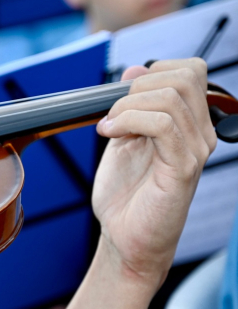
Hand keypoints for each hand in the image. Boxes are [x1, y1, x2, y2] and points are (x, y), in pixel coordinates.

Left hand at [93, 58, 214, 286]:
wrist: (124, 239)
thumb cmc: (125, 196)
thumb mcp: (123, 139)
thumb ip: (131, 106)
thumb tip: (135, 69)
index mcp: (189, 123)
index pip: (191, 71)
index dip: (153, 72)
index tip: (122, 97)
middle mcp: (200, 134)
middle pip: (185, 76)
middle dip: (138, 86)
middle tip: (113, 114)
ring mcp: (195, 150)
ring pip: (172, 97)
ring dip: (127, 106)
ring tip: (109, 128)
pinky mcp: (182, 169)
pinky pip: (163, 125)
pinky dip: (128, 121)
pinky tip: (110, 134)